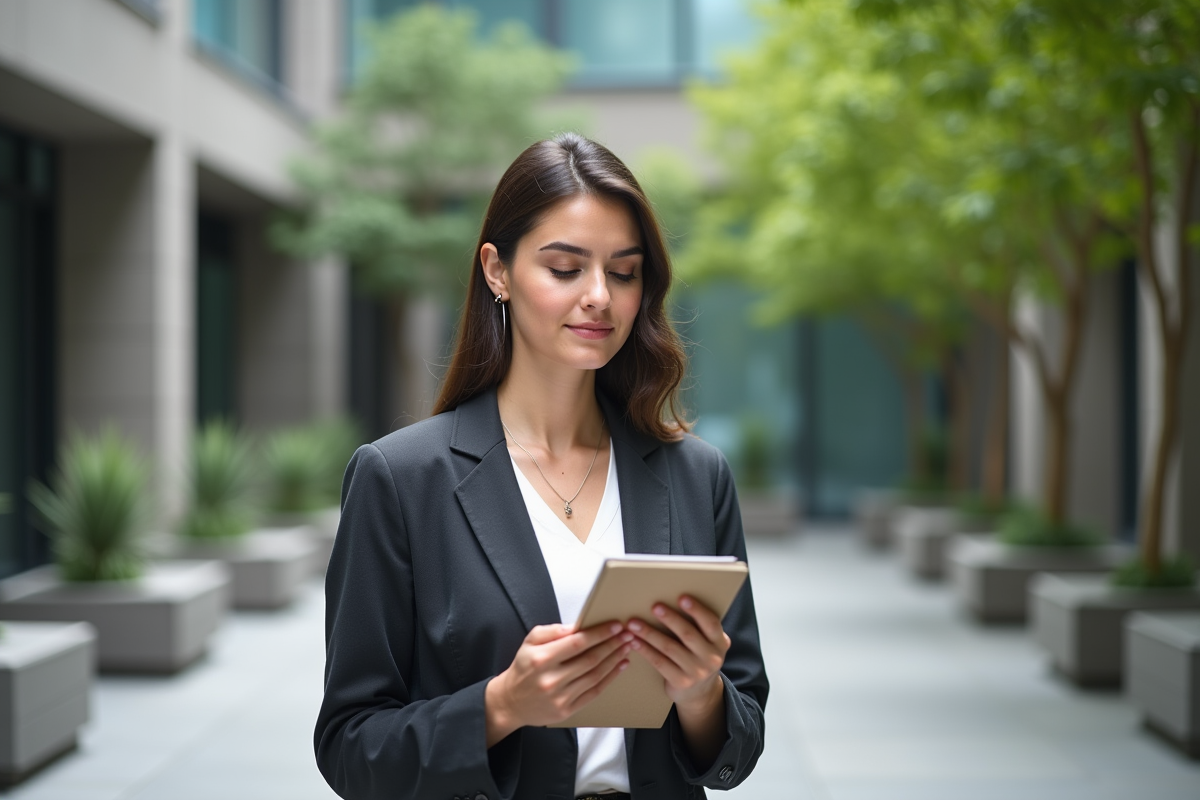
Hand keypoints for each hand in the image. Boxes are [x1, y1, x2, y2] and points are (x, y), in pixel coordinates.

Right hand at [485, 621, 632, 744]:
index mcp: (542, 658)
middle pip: (590, 659)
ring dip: (615, 660)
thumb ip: (553, 631)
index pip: (577, 643)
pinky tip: (620, 666)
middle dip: (612, 645)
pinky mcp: (566, 710)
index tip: (616, 625)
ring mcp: (560, 697)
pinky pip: (594, 692)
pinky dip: (610, 678)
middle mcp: (551, 679)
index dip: (599, 633)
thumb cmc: (523, 667)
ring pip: (595, 676)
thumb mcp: (530, 642)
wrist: (511, 702)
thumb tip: (578, 626)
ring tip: (627, 647)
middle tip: (628, 634)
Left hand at [626, 595, 730, 712]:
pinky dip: (645, 650)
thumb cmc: (699, 656)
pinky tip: (635, 641)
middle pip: (688, 634)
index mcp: (720, 642)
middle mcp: (711, 657)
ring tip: (634, 623)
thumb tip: (675, 600)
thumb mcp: (708, 643)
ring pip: (669, 648)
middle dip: (670, 618)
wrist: (700, 693)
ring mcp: (696, 672)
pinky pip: (659, 662)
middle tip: (654, 607)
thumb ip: (700, 628)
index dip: (697, 610)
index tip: (681, 598)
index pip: (711, 623)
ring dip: (650, 633)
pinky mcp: (680, 682)